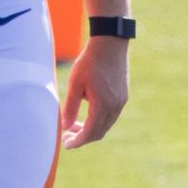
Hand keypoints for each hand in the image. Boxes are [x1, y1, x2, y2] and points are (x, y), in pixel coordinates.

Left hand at [60, 34, 128, 148]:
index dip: (77, 141)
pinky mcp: (123, 95)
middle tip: (67, 135)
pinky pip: (111, 115)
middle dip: (82, 137)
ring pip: (106, 124)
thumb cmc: (90, 61)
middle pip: (99, 132)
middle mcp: (115, 107)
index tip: (66, 144)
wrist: (110, 43)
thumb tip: (65, 127)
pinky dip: (98, 119)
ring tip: (74, 123)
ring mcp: (121, 101)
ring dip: (91, 128)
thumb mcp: (75, 83)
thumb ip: (70, 107)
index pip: (90, 133)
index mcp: (102, 106)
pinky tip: (88, 111)